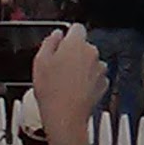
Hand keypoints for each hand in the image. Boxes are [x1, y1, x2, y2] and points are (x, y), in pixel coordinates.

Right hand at [32, 24, 106, 144]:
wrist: (65, 116)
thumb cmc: (51, 90)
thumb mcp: (40, 61)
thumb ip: (49, 42)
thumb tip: (56, 34)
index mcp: (76, 44)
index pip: (77, 28)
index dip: (68, 35)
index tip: (61, 43)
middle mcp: (92, 53)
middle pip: (83, 46)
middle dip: (73, 53)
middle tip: (58, 67)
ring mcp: (100, 68)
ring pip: (90, 62)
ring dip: (81, 68)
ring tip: (65, 81)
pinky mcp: (104, 83)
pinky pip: (95, 77)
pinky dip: (88, 81)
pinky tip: (75, 90)